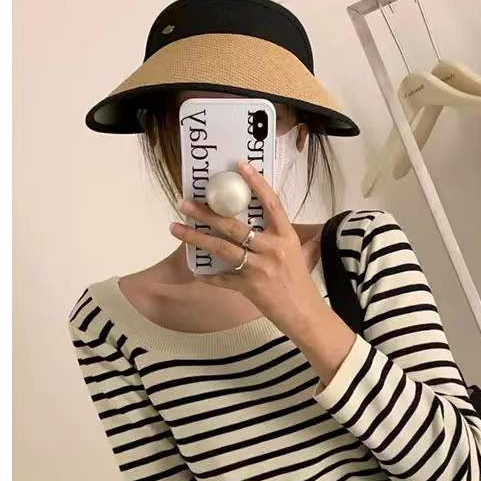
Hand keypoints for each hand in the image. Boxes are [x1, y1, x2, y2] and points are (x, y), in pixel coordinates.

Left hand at [168, 160, 324, 337]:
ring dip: (196, 238)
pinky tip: (196, 271)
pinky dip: (209, 276)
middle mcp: (272, 249)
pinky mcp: (249, 287)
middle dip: (206, 213)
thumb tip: (270, 218)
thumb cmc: (300, 283)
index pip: (271, 203)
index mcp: (285, 237)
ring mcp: (260, 269)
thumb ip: (284, 236)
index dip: (256, 183)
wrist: (304, 313)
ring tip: (176, 228)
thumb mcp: (299, 253)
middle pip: (234, 226)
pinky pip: (223, 279)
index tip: (240, 166)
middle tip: (185, 203)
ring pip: (223, 249)